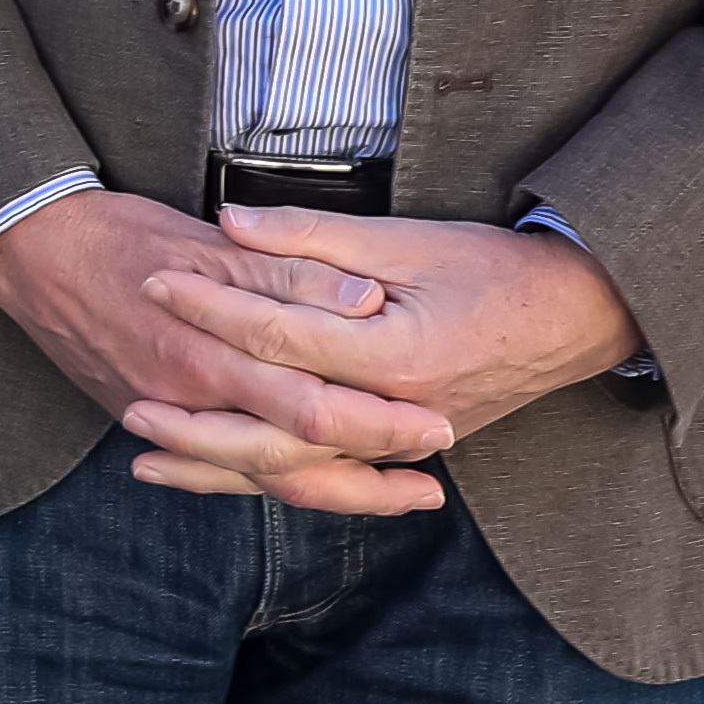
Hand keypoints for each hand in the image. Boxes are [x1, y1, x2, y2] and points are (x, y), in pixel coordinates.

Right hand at [0, 185, 460, 518]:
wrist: (26, 252)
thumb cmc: (117, 234)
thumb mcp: (211, 243)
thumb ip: (290, 275)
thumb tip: (365, 301)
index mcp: (213, 357)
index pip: (314, 411)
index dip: (380, 425)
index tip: (437, 425)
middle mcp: (190, 404)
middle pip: (295, 465)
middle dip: (369, 478)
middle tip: (430, 486)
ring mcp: (166, 421)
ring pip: (258, 479)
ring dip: (329, 491)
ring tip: (390, 496)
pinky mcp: (146, 421)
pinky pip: (217, 469)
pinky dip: (265, 483)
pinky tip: (305, 484)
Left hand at [124, 207, 646, 508]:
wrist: (573, 319)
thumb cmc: (493, 269)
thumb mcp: (406, 238)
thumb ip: (311, 241)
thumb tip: (228, 223)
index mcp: (393, 353)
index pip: (278, 335)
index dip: (210, 307)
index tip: (154, 281)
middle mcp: (393, 414)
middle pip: (275, 424)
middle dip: (197, 412)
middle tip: (129, 393)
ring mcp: (398, 443)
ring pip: (293, 470)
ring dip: (217, 467)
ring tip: (147, 457)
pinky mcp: (398, 453)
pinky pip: (321, 479)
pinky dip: (263, 480)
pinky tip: (215, 476)